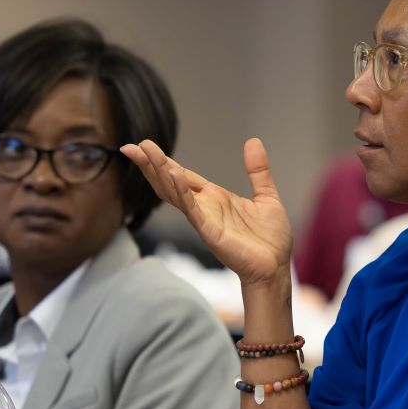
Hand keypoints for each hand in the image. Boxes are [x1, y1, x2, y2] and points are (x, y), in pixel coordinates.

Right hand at [120, 138, 292, 287]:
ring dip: (160, 173)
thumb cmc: (270, 238)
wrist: (276, 268)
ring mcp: (204, 220)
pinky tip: (175, 175)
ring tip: (145, 153)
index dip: (164, 161)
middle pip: (170, 182)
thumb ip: (258, 171)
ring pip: (175, 193)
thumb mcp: (266, 196)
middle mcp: (204, 207)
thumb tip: (253, 141)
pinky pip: (192, 210)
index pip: (182, 175)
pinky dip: (182, 193)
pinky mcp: (210, 232)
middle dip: (151, 164)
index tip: (144, 144)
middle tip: (131, 146)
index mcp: (214, 198)